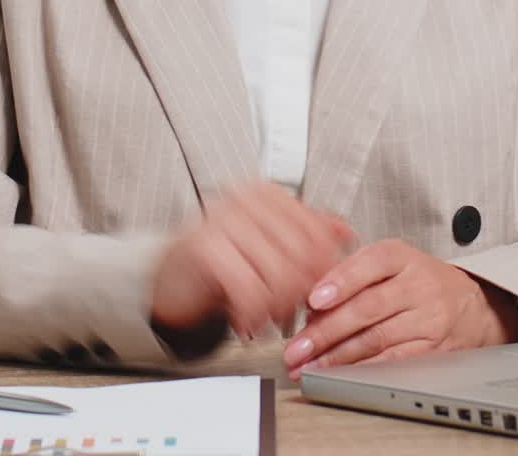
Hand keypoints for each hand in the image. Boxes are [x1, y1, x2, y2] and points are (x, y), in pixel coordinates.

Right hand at [152, 181, 353, 337]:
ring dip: (278, 307)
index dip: (324, 268)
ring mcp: (224, 219)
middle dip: (303, 292)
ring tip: (270, 319)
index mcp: (267, 193)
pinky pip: (249, 289)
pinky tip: (248, 323)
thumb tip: (348, 233)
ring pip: (280, 274)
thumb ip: (306, 235)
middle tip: (294, 313)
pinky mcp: (206, 247)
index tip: (319, 292)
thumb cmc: (224, 259)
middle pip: (302, 254)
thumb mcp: (268, 241)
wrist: (170, 275)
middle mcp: (246, 199)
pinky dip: (253, 314)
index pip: (316, 231)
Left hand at [283, 237, 517, 377]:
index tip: (314, 299)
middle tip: (297, 346)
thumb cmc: (418, 280)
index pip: (369, 264)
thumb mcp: (390, 260)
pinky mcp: (433, 350)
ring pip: (377, 339)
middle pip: (368, 307)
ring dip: (337, 356)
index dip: (341, 281)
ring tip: (308, 365)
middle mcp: (417, 285)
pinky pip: (392, 363)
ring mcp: (428, 319)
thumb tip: (310, 304)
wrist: (471, 304)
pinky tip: (340, 374)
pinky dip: (362, 370)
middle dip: (326, 330)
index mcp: (401, 255)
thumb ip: (352, 272)